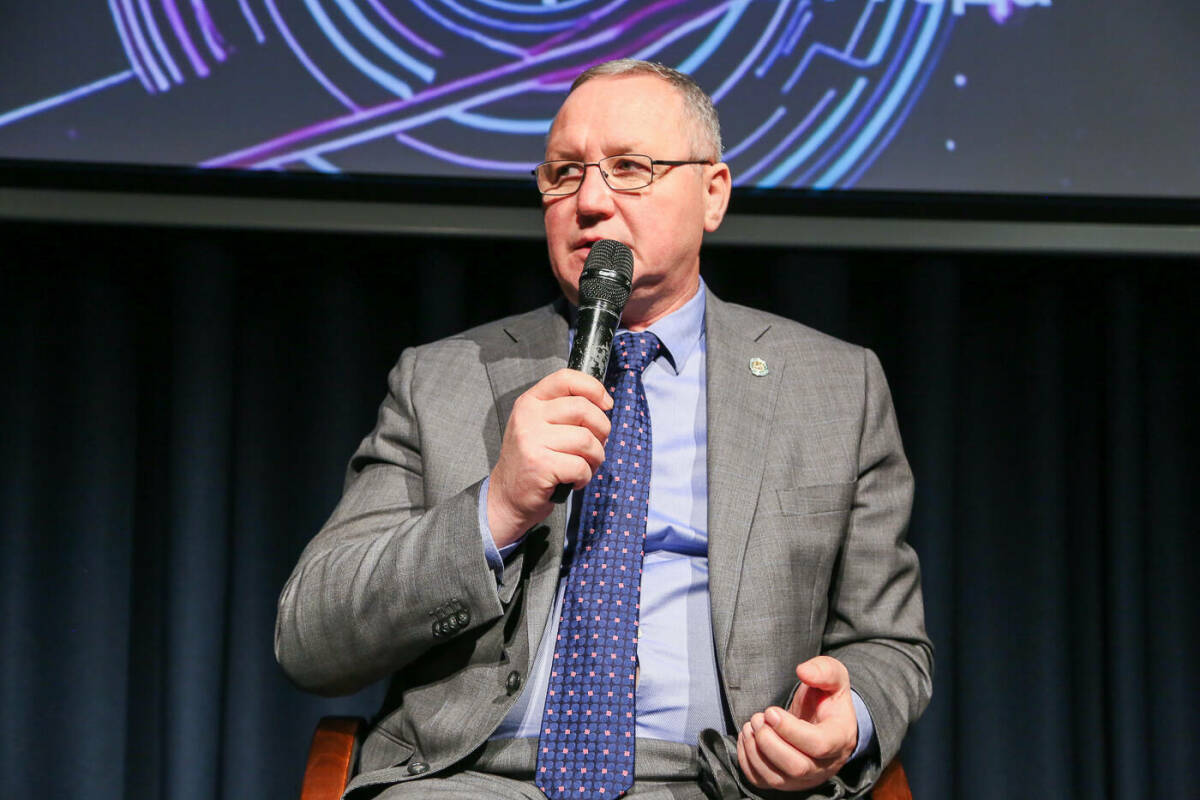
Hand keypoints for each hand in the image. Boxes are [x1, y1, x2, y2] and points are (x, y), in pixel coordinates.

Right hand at [487, 368, 611, 546]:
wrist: (507, 497)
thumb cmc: (532, 461)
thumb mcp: (539, 426)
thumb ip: (564, 410)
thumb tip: (603, 404)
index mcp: (530, 402)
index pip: (566, 379)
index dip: (593, 388)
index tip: (606, 403)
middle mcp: (528, 417)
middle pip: (583, 409)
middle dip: (602, 430)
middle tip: (595, 446)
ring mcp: (532, 440)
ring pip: (586, 439)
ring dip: (595, 457)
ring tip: (585, 466)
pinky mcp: (540, 465)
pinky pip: (580, 466)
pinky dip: (585, 476)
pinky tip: (574, 480)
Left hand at [736, 656, 858, 792]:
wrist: (825, 721)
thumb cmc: (827, 699)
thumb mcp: (834, 677)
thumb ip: (823, 670)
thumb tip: (803, 671)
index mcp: (840, 738)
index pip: (818, 745)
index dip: (790, 730)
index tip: (771, 711)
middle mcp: (825, 765)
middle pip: (796, 767)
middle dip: (770, 742)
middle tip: (758, 718)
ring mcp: (805, 778)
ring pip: (777, 778)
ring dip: (756, 752)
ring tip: (751, 726)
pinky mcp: (786, 782)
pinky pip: (762, 782)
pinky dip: (747, 762)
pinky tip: (747, 738)